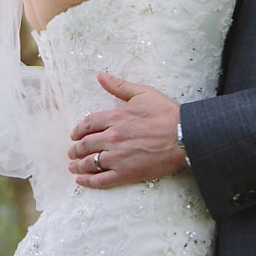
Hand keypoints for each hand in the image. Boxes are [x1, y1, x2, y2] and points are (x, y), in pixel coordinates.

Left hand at [67, 72, 186, 187]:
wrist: (184, 136)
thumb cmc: (166, 113)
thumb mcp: (143, 93)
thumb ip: (119, 85)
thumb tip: (100, 75)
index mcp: (116, 117)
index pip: (88, 123)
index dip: (78, 130)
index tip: (74, 134)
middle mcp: (112, 137)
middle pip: (86, 144)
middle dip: (75, 149)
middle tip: (71, 153)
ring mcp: (118, 157)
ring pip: (90, 163)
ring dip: (78, 165)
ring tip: (73, 167)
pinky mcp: (126, 173)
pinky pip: (101, 180)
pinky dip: (89, 181)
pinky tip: (82, 181)